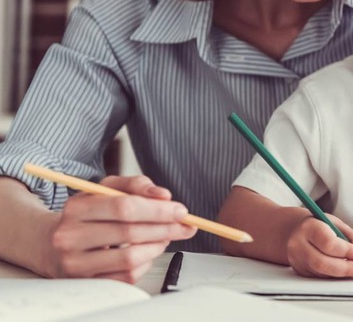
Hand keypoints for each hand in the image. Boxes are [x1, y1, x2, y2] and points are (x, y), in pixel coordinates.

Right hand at [46, 175, 195, 281]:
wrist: (51, 242)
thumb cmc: (88, 211)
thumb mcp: (107, 187)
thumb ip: (137, 184)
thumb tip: (164, 195)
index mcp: (77, 208)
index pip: (124, 207)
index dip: (157, 209)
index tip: (181, 210)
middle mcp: (70, 237)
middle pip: (129, 233)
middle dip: (165, 228)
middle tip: (185, 225)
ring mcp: (75, 265)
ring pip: (129, 259)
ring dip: (157, 246)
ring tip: (166, 236)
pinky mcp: (85, 284)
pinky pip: (126, 278)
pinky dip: (146, 263)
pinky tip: (149, 251)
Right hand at [286, 214, 352, 278]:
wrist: (294, 230)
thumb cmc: (318, 225)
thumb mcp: (336, 223)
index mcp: (309, 227)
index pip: (327, 243)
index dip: (346, 251)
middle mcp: (299, 245)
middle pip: (322, 263)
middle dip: (346, 268)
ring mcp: (298, 260)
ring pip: (322, 273)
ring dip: (344, 274)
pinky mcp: (301, 272)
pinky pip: (321, 277)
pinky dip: (336, 276)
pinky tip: (346, 272)